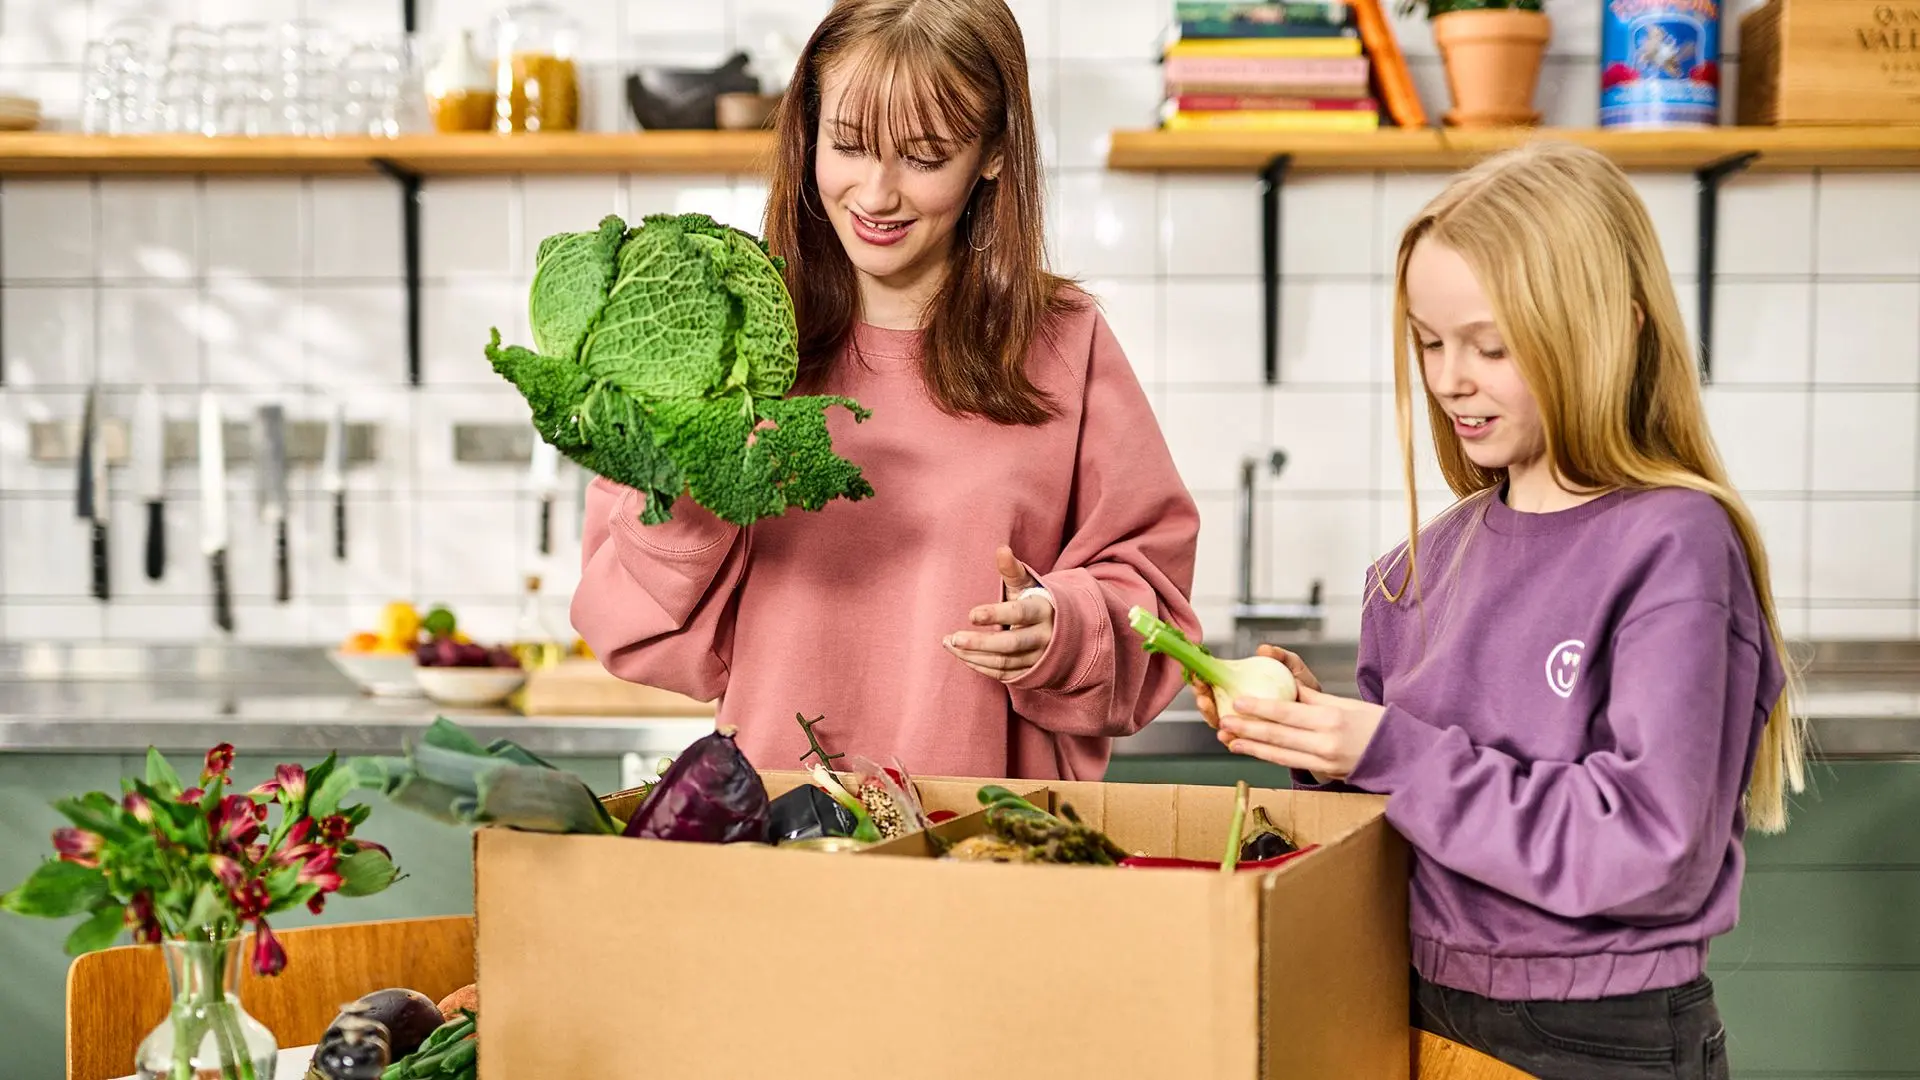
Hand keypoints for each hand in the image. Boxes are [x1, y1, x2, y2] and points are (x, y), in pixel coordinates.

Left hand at [944, 547, 1054, 682]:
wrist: (1062, 630)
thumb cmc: (1035, 601)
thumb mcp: (1028, 584)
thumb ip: (1012, 570)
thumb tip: (1001, 549)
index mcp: (1043, 611)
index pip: (1019, 614)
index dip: (995, 615)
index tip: (971, 614)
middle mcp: (1044, 637)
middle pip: (1010, 644)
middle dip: (980, 643)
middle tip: (953, 637)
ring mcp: (1038, 658)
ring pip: (1004, 662)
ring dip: (974, 656)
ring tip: (950, 644)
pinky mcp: (1030, 673)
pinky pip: (1003, 675)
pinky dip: (981, 667)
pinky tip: (962, 656)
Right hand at [1189, 645, 1322, 728]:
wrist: (1321, 716)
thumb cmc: (1305, 691)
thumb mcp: (1295, 669)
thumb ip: (1281, 657)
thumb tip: (1264, 649)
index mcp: (1243, 685)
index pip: (1216, 681)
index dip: (1204, 678)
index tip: (1199, 674)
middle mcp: (1238, 704)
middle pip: (1211, 702)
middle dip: (1202, 699)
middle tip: (1203, 696)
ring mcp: (1244, 723)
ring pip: (1220, 721)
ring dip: (1211, 718)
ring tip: (1213, 713)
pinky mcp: (1253, 740)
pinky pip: (1238, 741)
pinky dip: (1230, 739)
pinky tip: (1227, 736)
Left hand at [1215, 685, 1385, 779]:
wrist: (1404, 758)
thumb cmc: (1378, 725)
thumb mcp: (1347, 704)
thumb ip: (1315, 699)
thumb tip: (1288, 687)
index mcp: (1331, 718)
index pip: (1288, 713)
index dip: (1260, 708)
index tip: (1237, 702)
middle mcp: (1325, 742)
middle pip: (1278, 735)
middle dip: (1247, 728)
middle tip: (1223, 721)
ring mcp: (1325, 762)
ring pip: (1280, 754)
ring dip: (1252, 747)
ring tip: (1229, 739)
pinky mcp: (1325, 774)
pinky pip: (1292, 763)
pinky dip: (1269, 757)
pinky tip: (1253, 752)